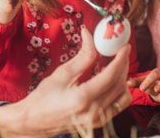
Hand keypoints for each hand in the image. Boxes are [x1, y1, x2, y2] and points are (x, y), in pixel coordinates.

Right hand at [0, 28, 130, 136]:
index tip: (125, 47)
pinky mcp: (98, 123)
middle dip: (123, 66)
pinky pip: (118, 106)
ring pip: (122, 97)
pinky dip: (120, 92)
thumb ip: (82, 56)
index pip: (110, 76)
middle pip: (119, 85)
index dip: (120, 59)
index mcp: (83, 98)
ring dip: (123, 79)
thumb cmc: (44, 97)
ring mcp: (97, 120)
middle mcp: (93, 112)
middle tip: (120, 52)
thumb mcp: (62, 73)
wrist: (34, 121)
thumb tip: (90, 35)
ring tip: (116, 66)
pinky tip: (112, 81)